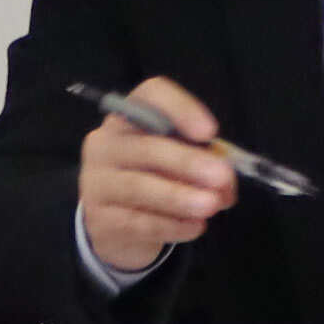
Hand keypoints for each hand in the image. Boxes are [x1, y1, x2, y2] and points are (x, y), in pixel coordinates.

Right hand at [76, 73, 236, 273]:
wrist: (114, 224)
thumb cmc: (153, 180)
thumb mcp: (177, 162)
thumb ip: (202, 163)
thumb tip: (225, 182)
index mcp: (129, 118)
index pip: (151, 96)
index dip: (181, 109)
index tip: (210, 132)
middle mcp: (107, 143)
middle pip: (146, 147)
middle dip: (188, 162)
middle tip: (222, 176)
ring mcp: (98, 182)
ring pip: (139, 187)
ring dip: (179, 196)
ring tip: (211, 205)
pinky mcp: (99, 219)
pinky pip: (137, 222)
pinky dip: (171, 225)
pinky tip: (196, 227)